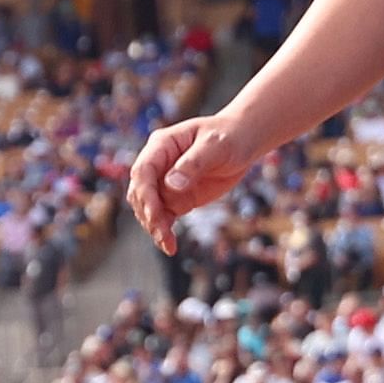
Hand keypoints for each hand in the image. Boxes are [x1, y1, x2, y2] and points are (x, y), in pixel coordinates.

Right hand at [124, 112, 256, 234]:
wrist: (242, 143)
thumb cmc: (229, 137)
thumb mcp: (215, 146)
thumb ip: (193, 164)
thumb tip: (171, 184)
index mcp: (162, 145)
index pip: (143, 170)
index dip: (145, 193)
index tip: (154, 213)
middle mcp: (158, 164)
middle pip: (141, 192)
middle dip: (149, 214)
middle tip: (162, 234)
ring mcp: (165, 182)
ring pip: (148, 208)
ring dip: (154, 226)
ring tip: (167, 244)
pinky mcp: (177, 197)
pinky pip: (163, 216)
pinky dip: (163, 231)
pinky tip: (169, 246)